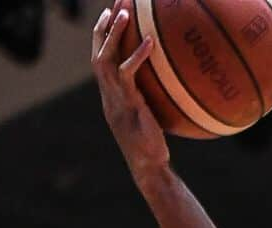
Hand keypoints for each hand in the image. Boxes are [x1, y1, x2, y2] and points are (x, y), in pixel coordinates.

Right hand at [91, 3, 168, 184]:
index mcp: (111, 94)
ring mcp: (115, 98)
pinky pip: (128, 74)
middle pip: (99, 50)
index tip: (111, 12)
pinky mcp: (127, 104)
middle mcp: (108, 93)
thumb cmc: (154, 147)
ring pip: (106, 58)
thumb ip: (151, 99)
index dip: (102, 35)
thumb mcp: (150, 117)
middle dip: (104, 24)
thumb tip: (173, 85)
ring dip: (114, 33)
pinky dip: (138, 56)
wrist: (149, 167)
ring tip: (124, 11)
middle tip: (117, 0)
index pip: (101, 57)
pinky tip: (151, 41)